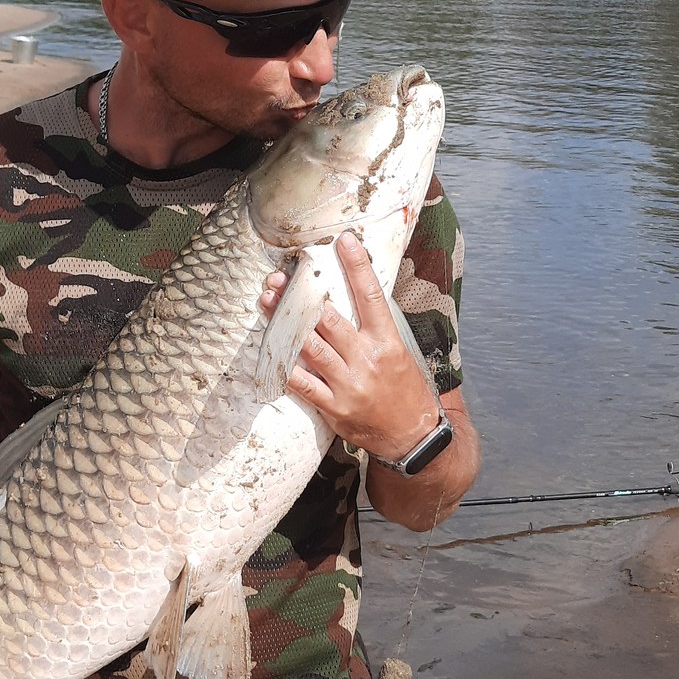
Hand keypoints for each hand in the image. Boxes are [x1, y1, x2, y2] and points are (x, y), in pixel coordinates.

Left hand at [262, 234, 437, 461]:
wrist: (412, 437)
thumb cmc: (404, 389)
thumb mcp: (399, 352)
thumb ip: (373, 327)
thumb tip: (351, 294)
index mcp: (387, 342)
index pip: (371, 297)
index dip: (357, 267)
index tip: (343, 241)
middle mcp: (367, 360)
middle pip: (329, 320)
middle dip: (301, 296)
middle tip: (280, 277)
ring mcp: (348, 385)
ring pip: (310, 347)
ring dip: (284, 323)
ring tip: (266, 301)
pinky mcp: (334, 407)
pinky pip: (302, 383)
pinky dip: (284, 364)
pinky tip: (269, 346)